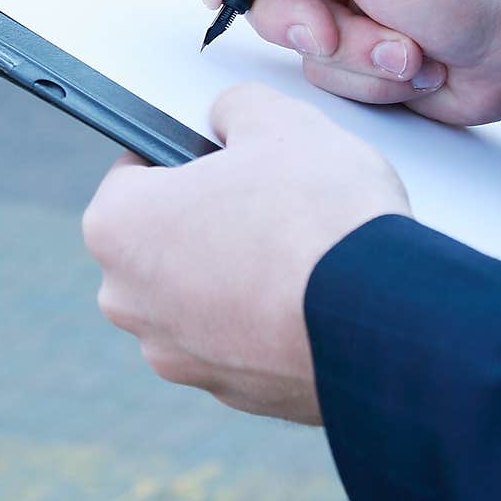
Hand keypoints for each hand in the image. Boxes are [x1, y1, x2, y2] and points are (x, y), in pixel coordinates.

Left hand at [82, 84, 409, 423]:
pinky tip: (310, 294)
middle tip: (266, 196)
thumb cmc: (318, 220)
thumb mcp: (280, 121)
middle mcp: (131, 301)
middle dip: (206, 217)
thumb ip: (237, 107)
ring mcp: (178, 355)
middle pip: (162, 239)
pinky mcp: (231, 393)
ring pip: (198, 295)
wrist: (382, 318)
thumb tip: (231, 118)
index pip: (132, 171)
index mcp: (118, 227)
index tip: (218, 154)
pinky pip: (239, 340)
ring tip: (297, 246)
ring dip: (234, 272)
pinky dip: (265, 319)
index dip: (182, 153)